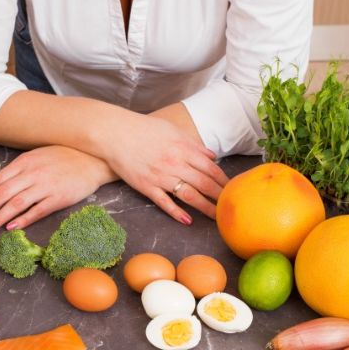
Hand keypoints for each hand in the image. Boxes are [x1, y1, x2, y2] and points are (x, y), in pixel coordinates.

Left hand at [0, 145, 116, 233]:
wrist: (93, 159)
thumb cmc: (64, 158)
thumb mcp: (37, 157)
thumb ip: (19, 171)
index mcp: (24, 162)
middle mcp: (32, 173)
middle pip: (2, 193)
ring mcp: (46, 185)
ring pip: (16, 203)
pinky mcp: (59, 197)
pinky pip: (37, 210)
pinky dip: (23, 219)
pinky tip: (12, 228)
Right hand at [93, 112, 228, 223]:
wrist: (115, 133)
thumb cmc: (144, 129)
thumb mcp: (173, 130)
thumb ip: (194, 144)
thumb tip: (212, 156)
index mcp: (183, 148)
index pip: (211, 168)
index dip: (224, 180)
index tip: (232, 189)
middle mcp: (175, 163)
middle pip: (204, 183)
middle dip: (220, 196)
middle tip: (230, 206)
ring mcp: (161, 177)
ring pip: (188, 195)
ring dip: (205, 207)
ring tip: (216, 217)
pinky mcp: (146, 186)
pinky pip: (164, 202)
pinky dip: (176, 212)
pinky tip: (188, 220)